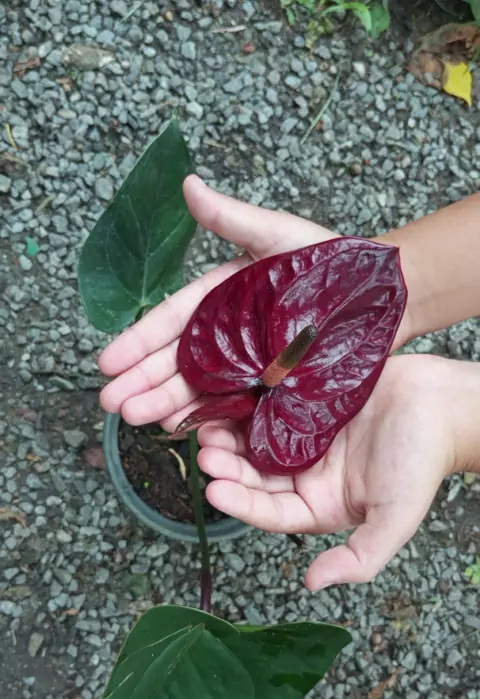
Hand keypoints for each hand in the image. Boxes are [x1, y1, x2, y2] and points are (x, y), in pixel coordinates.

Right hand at [99, 175, 335, 420]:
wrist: (379, 297)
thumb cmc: (330, 259)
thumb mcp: (279, 235)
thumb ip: (233, 219)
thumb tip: (189, 185)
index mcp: (220, 298)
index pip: (171, 321)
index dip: (138, 341)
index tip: (108, 362)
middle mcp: (227, 336)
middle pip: (177, 361)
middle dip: (143, 381)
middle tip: (112, 403)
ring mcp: (248, 366)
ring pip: (199, 388)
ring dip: (165, 403)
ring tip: (137, 418)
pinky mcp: (271, 390)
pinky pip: (234, 406)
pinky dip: (207, 417)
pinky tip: (181, 429)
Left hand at [197, 354, 455, 588]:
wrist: (441, 403)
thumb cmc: (422, 462)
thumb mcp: (394, 519)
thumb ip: (359, 559)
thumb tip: (312, 584)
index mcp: (319, 505)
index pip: (270, 511)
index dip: (239, 502)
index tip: (213, 489)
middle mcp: (305, 474)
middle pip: (254, 476)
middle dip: (227, 468)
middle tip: (205, 453)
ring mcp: (302, 436)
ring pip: (254, 441)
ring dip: (230, 438)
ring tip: (208, 427)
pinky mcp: (305, 405)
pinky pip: (268, 407)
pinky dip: (246, 406)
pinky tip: (228, 400)